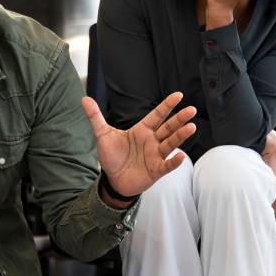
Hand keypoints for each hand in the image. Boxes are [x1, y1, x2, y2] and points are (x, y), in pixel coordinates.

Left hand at [82, 92, 196, 200]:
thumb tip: (84, 99)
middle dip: (179, 119)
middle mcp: (152, 141)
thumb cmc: (111, 156)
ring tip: (191, 127)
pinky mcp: (156, 170)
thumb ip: (95, 117)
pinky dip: (174, 162)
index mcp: (142, 130)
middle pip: (168, 128)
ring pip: (171, 144)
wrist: (113, 180)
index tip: (178, 95)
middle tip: (191, 110)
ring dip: (180, 136)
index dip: (167, 106)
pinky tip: (180, 156)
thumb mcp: (103, 135)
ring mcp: (155, 155)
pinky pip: (167, 165)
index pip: (157, 115)